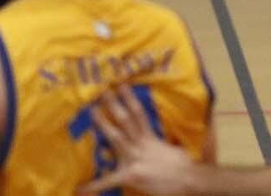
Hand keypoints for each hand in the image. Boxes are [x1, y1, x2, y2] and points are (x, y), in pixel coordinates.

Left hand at [79, 86, 205, 194]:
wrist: (190, 180)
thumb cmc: (188, 166)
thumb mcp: (179, 148)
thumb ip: (171, 140)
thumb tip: (191, 119)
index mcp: (151, 139)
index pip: (139, 114)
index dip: (129, 99)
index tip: (121, 85)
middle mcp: (141, 145)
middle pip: (126, 120)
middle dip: (114, 104)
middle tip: (102, 91)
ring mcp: (135, 159)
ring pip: (116, 137)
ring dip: (104, 124)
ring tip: (92, 111)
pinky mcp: (131, 175)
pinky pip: (109, 180)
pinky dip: (94, 185)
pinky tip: (79, 188)